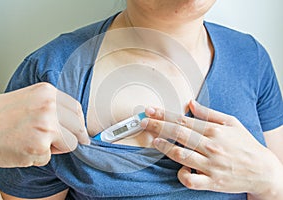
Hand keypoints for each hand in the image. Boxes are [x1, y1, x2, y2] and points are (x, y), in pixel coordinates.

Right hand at [0, 82, 89, 167]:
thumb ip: (52, 106)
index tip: (80, 131)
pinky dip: (37, 157)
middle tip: (63, 142)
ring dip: (54, 148)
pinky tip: (22, 148)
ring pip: (69, 144)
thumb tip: (76, 122)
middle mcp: (49, 107)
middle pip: (78, 128)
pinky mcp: (39, 147)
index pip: (77, 109)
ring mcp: (45, 126)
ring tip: (33, 141)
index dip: (79, 123)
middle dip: (73, 137)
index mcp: (48, 93)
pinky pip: (48, 157)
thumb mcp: (29, 99)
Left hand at [141, 100, 282, 198]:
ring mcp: (211, 165)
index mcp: (214, 131)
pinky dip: (182, 175)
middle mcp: (211, 147)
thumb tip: (191, 103)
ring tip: (153, 141)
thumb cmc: (246, 144)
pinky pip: (191, 180)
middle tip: (143, 122)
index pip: (183, 120)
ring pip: (181, 155)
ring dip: (164, 147)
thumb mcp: (232, 123)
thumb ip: (210, 113)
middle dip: (158, 126)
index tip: (150, 111)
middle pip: (178, 134)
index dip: (164, 115)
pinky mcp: (212, 182)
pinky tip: (178, 168)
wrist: (263, 170)